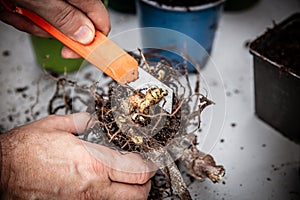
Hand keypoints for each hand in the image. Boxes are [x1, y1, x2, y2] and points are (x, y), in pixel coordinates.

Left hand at [0, 0, 109, 57]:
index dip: (92, 42)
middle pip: (73, 25)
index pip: (100, 24)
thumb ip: (65, 18)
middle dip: (50, 31)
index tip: (80, 53)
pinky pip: (38, 17)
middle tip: (36, 25)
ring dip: (31, 23)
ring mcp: (55, 0)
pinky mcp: (42, 2)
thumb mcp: (41, 0)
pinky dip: (22, 16)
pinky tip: (12, 7)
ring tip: (16, 9)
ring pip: (52, 23)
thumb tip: (87, 36)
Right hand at [0, 113, 155, 198]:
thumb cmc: (26, 151)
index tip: (149, 160)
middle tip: (143, 171)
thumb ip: (84, 122)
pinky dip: (114, 197)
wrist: (2, 171)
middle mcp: (93, 187)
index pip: (138, 170)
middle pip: (138, 194)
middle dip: (146, 182)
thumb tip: (95, 121)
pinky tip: (108, 187)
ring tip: (128, 179)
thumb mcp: (58, 125)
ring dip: (132, 192)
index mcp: (93, 162)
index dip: (149, 165)